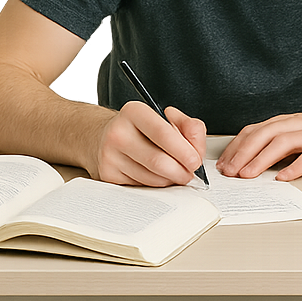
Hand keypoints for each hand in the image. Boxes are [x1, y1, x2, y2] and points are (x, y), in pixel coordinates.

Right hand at [89, 100, 206, 186]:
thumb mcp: (166, 118)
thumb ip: (189, 127)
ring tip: (173, 172)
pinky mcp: (108, 175)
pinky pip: (141, 187)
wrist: (104, 138)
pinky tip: (156, 176)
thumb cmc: (141, 129)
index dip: (184, 150)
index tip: (195, 161)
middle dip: (181, 172)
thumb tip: (197, 149)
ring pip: (151, 178)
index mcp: (134, 112)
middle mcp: (118, 132)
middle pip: (157, 161)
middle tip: (190, 173)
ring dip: (170, 181)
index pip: (162, 132)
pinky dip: (156, 186)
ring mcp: (110, 155)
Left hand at [215, 105, 301, 181]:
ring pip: (281, 143)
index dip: (237, 146)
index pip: (255, 130)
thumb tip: (260, 160)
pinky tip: (283, 179)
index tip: (223, 163)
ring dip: (260, 160)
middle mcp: (299, 125)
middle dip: (242, 153)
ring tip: (246, 176)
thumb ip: (286, 142)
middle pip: (263, 135)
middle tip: (228, 172)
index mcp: (290, 122)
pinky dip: (294, 168)